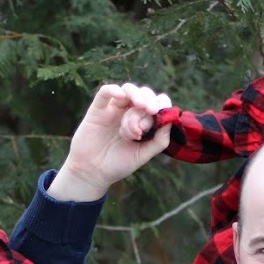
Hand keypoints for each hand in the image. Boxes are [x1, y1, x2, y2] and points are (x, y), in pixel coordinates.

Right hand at [48, 83, 172, 202]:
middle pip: (145, 95)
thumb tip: (171, 120)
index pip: (157, 104)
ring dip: (137, 95)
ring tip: (140, 107)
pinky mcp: (97, 109)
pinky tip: (121, 96)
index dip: (161, 105)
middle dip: (149, 105)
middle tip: (145, 123)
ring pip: (129, 90)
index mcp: (143, 121)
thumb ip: (159, 140)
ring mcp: (114, 109)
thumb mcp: (143, 155)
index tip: (159, 114)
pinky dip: (114, 89)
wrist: (92, 173)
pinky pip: (105, 92)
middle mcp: (129, 112)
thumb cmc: (118, 164)